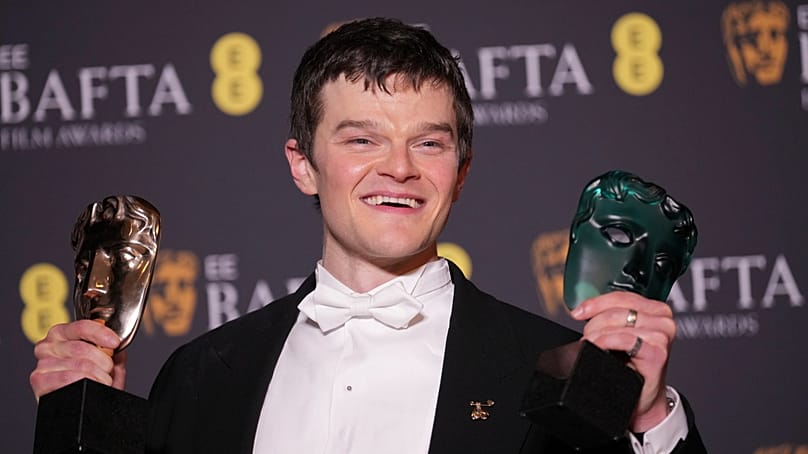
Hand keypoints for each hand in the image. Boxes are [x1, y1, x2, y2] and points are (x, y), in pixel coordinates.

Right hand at [30, 320, 126, 400]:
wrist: (81, 405)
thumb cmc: (90, 382)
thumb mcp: (103, 360)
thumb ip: (109, 348)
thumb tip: (114, 340)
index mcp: (61, 334)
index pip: (81, 327)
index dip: (101, 333)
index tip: (114, 343)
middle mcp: (48, 346)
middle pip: (83, 348)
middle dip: (103, 362)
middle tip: (106, 372)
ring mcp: (42, 364)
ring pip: (80, 365)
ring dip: (98, 376)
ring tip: (99, 382)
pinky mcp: (39, 380)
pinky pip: (69, 378)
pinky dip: (87, 384)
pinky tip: (88, 387)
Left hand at [570, 291, 674, 431]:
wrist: (642, 399)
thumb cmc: (632, 367)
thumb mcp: (621, 334)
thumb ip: (611, 317)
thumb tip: (582, 310)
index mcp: (655, 310)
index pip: (621, 296)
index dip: (596, 302)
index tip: (577, 312)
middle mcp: (663, 320)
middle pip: (617, 309)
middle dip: (594, 323)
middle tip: (586, 338)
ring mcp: (663, 335)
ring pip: (619, 323)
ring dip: (598, 334)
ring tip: (592, 346)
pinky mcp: (658, 353)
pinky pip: (625, 339)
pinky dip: (607, 342)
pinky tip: (599, 348)